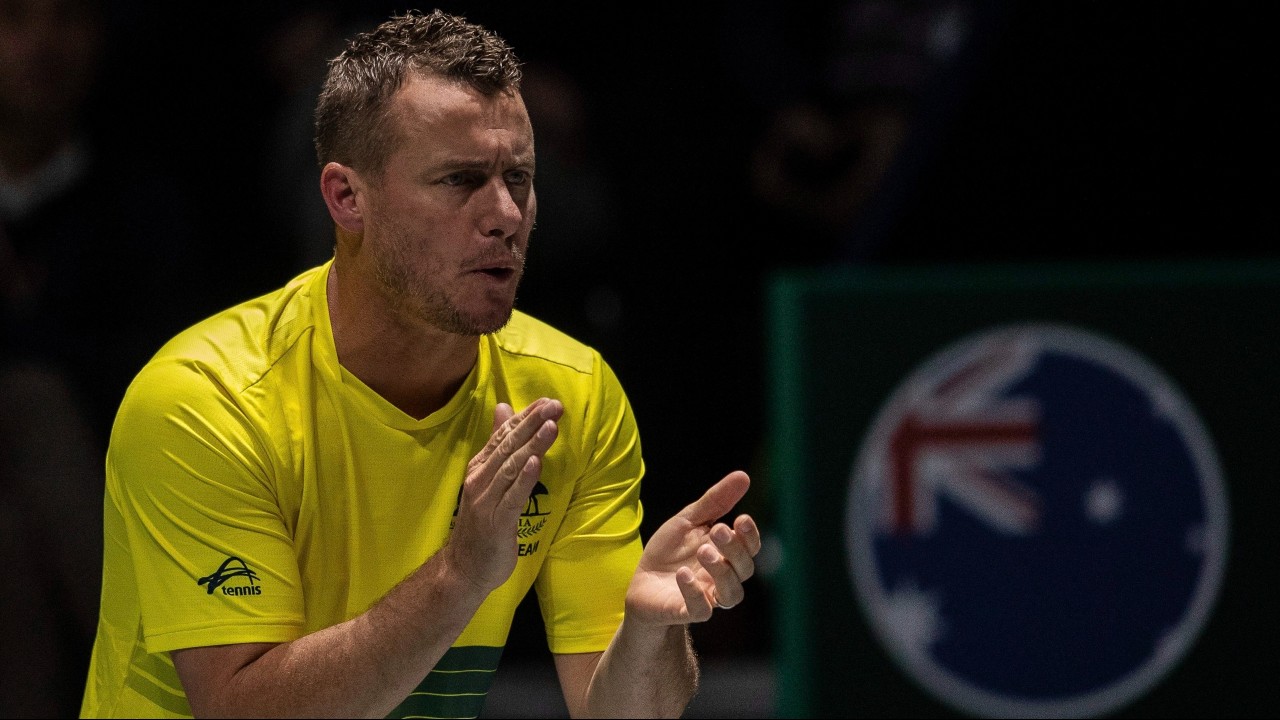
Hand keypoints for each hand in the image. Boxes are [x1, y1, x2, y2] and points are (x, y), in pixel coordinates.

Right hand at [445, 398, 562, 592]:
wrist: (464, 568)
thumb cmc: (481, 524)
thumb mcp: (489, 481)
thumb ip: (497, 446)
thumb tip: (504, 408)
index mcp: (479, 468)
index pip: (503, 435)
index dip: (525, 417)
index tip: (547, 401)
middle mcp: (480, 480)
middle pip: (508, 446)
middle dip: (533, 424)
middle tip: (555, 405)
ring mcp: (486, 501)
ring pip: (512, 467)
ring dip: (533, 445)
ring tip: (551, 426)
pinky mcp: (496, 522)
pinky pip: (512, 497)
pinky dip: (524, 479)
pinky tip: (537, 463)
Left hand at [626, 471, 760, 623]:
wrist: (640, 582)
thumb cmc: (669, 552)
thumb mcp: (688, 520)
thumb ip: (715, 502)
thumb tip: (743, 476)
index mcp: (726, 555)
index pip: (750, 548)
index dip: (750, 536)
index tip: (741, 519)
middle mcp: (723, 578)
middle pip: (744, 569)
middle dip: (735, 549)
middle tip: (718, 530)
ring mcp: (707, 597)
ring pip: (732, 594)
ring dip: (722, 572)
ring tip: (704, 550)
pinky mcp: (686, 612)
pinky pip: (701, 610)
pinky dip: (695, 592)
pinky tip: (683, 574)